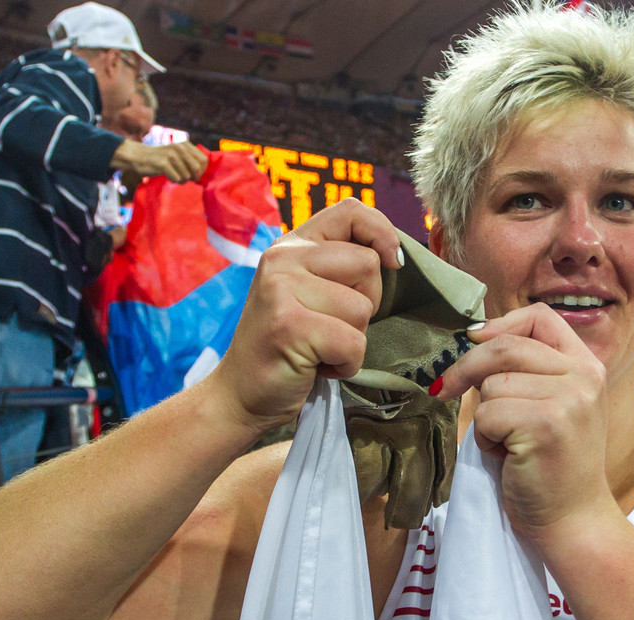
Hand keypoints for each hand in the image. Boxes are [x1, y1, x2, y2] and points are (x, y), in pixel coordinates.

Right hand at [110, 140, 207, 182]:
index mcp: (185, 145)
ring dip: (181, 180)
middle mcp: (179, 148)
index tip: (193, 174)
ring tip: (174, 176)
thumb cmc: (160, 159)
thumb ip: (190, 160)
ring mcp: (171, 155)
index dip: (201, 171)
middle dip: (193, 177)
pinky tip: (167, 176)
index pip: (204, 161)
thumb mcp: (177, 154)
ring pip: (186, 176)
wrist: (137, 156)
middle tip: (185, 178)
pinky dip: (173, 180)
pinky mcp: (163, 163)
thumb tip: (202, 174)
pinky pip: (176, 179)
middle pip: (197, 169)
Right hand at [206, 199, 403, 441]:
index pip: (351, 210)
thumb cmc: (285, 345)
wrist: (240, 394)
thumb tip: (394, 255)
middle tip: (331, 326)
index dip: (382, 232)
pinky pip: (354, 343)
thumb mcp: (306, 291)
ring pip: (363, 308)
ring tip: (319, 347)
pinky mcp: (289, 326)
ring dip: (352, 339)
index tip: (392, 262)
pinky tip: (317, 366)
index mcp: (290, 245)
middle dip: (367, 303)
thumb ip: (338, 266)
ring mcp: (282, 290)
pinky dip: (346, 364)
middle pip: (368, 264)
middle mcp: (282, 259)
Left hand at [432, 303, 613, 540]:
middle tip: (444, 390)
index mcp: (586, 366)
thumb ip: (528, 372)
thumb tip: (473, 341)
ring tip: (507, 442)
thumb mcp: (552, 407)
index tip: (473, 341)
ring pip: (492, 383)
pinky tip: (507, 456)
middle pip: (505, 346)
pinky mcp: (546, 425)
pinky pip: (488, 413)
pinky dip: (486, 437)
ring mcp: (568, 400)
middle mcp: (583, 377)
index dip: (500, 324)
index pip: (540, 318)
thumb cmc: (551, 468)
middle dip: (466, 368)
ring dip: (486, 415)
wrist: (573, 522)